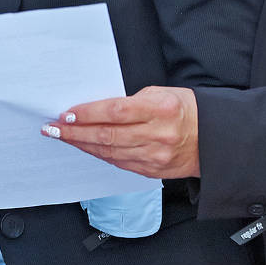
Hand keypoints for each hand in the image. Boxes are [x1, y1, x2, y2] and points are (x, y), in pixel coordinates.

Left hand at [44, 86, 200, 178]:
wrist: (212, 139)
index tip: (66, 114)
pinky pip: (118, 163)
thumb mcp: (162, 93)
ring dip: (82, 145)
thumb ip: (131, 101)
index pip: (115, 112)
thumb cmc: (185, 110)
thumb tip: (99, 110)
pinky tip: (86, 148)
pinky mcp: (152, 171)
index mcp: (160, 109)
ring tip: (63, 138)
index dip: (87, 114)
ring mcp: (154, 156)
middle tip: (52, 129)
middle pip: (107, 136)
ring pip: (109, 152)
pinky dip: (99, 155)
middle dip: (75, 133)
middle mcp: (157, 135)